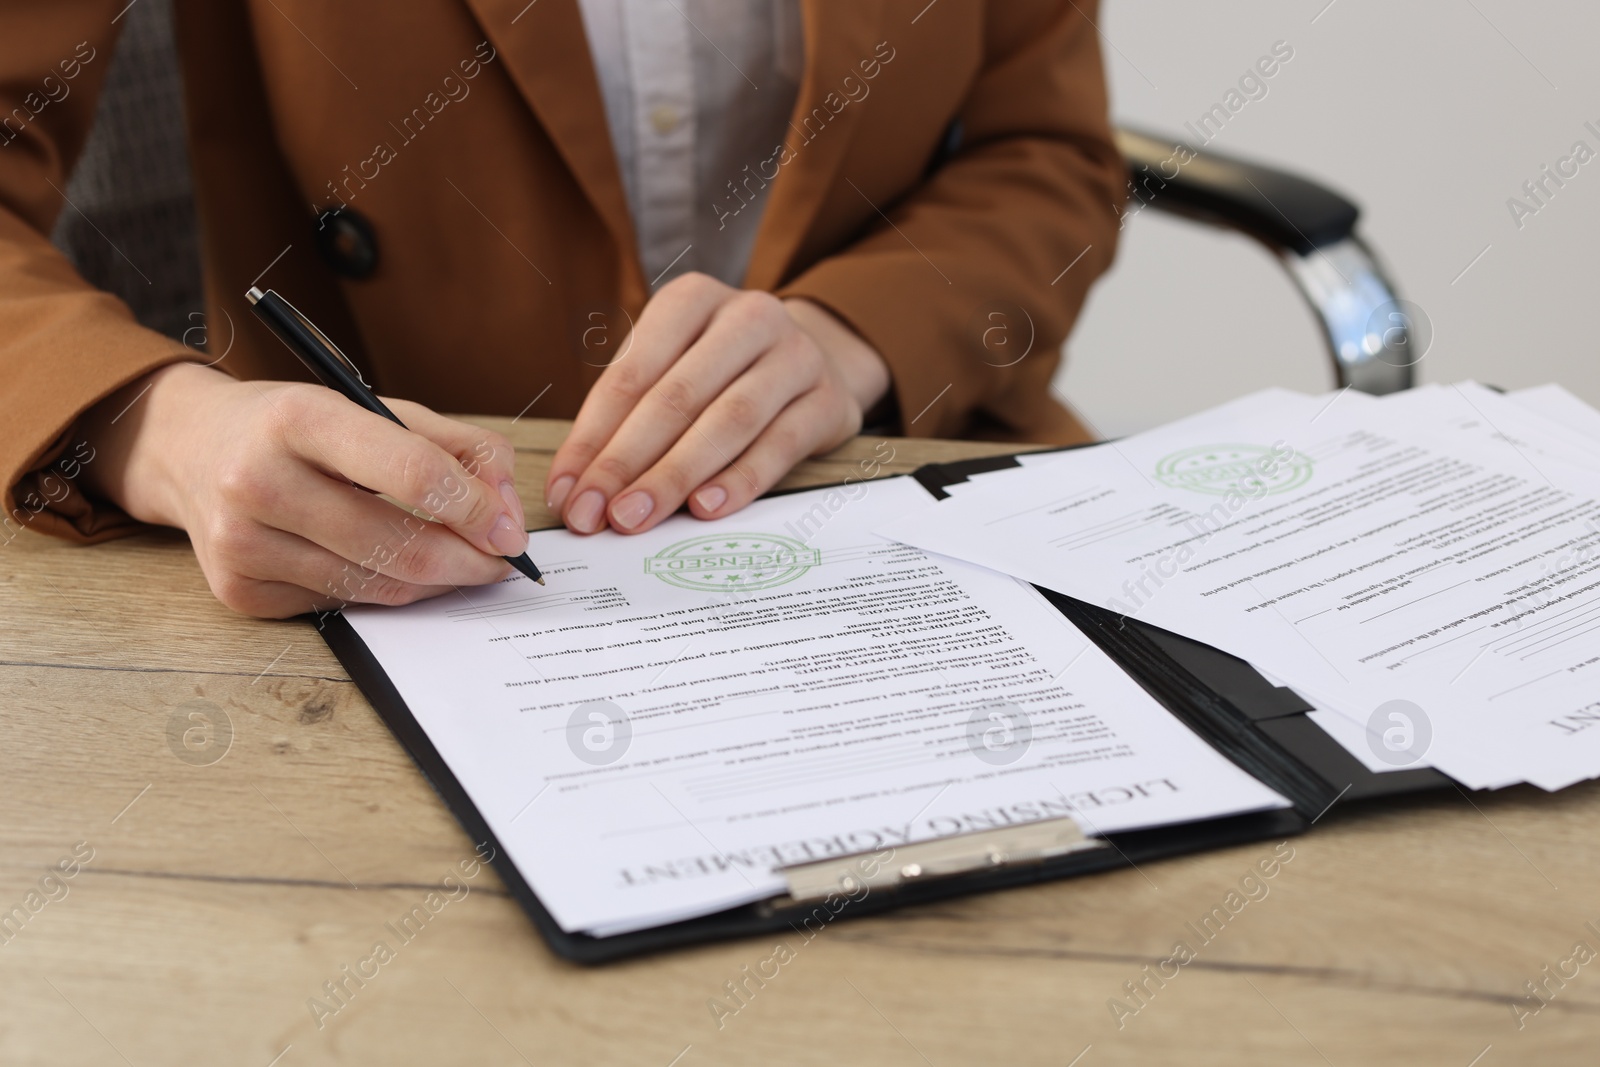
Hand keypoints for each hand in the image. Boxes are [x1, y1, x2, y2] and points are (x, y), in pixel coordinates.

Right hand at [79, 363, 527, 617]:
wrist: (191, 449)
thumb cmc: (298, 427)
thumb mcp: (375, 407)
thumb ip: (457, 447)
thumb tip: (507, 511)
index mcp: (299, 417)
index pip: (410, 470)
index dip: (473, 506)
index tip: (510, 530)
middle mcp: (258, 480)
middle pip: (398, 544)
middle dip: (469, 561)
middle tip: (502, 561)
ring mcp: (241, 543)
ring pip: (376, 586)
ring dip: (435, 582)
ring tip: (460, 564)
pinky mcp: (238, 591)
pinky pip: (342, 605)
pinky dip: (384, 590)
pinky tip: (392, 567)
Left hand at [544, 273, 890, 534]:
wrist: (819, 360)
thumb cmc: (724, 373)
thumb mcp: (675, 368)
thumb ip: (629, 418)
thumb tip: (578, 490)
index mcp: (692, 300)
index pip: (631, 375)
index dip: (592, 438)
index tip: (566, 492)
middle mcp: (747, 317)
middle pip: (676, 398)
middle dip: (625, 463)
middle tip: (594, 514)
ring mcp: (795, 355)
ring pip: (727, 421)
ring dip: (674, 475)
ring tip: (635, 518)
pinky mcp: (828, 400)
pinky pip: (779, 446)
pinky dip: (740, 480)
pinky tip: (705, 508)